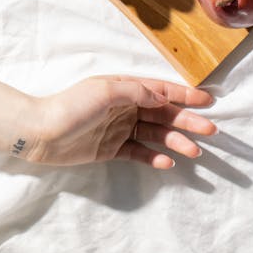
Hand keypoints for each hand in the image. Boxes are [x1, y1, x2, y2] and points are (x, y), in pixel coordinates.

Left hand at [23, 75, 216, 169]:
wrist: (42, 133)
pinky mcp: (111, 149)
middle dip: (186, 121)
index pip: (160, 90)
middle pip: (162, 114)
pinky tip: (168, 162)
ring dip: (175, 141)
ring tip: (194, 151)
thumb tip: (163, 97)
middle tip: (210, 130)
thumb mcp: (105, 91)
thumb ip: (136, 92)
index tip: (207, 101)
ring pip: (155, 135)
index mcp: (123, 89)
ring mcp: (119, 129)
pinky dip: (155, 157)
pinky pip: (139, 153)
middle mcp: (124, 107)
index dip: (184, 94)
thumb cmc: (72, 107)